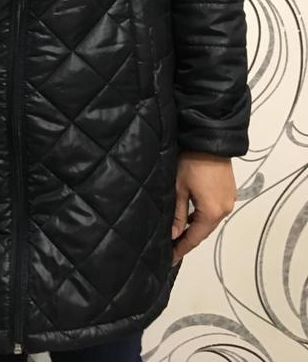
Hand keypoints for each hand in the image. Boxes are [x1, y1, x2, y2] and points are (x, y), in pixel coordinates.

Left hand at [171, 150, 236, 266]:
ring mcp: (229, 200)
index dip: (181, 249)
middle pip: (204, 230)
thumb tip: (173, 235)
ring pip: (209, 220)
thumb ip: (177, 214)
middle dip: (188, 239)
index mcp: (212, 212)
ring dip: (195, 227)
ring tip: (178, 234)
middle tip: (171, 248)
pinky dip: (202, 215)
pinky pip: (214, 210)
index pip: (194, 238)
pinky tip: (191, 216)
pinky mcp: (229, 192)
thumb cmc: (191, 163)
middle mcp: (224, 210)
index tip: (170, 259)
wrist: (210, 140)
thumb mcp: (179, 188)